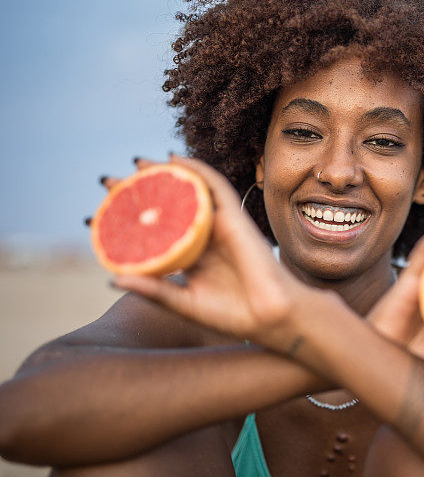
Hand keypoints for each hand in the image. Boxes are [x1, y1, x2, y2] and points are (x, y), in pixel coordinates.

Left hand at [103, 155, 310, 349]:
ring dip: (164, 175)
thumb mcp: (183, 303)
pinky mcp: (235, 217)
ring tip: (137, 165)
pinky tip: (175, 160)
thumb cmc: (233, 315)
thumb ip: (153, 290)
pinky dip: (197, 170)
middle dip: (140, 193)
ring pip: (189, 193)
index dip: (131, 219)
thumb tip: (112, 278)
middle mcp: (204, 238)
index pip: (157, 232)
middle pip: (169, 208)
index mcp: (192, 257)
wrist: (270, 317)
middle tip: (110, 183)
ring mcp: (220, 225)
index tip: (101, 212)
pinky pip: (215, 186)